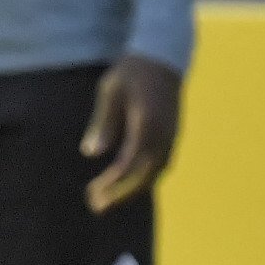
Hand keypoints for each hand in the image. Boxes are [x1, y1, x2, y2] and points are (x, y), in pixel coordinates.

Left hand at [80, 55, 183, 210]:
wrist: (163, 57)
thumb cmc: (132, 72)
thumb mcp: (110, 91)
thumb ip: (103, 123)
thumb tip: (92, 153)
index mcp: (147, 123)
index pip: (131, 164)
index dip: (113, 184)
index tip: (93, 195)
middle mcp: (164, 134)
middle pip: (145, 175)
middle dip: (121, 194)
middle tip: (97, 207)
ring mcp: (171, 135)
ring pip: (155, 172)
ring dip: (132, 189)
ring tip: (107, 201)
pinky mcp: (172, 135)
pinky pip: (161, 164)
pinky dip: (144, 178)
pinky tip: (125, 184)